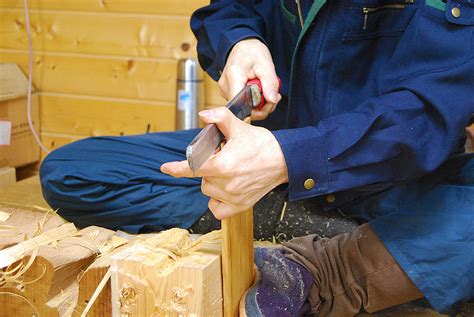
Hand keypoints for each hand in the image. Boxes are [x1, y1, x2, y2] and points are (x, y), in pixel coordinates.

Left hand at [161, 107, 287, 219]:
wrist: (284, 161)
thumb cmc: (262, 144)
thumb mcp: (240, 127)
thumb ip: (220, 118)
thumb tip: (203, 115)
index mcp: (223, 165)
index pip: (193, 168)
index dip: (176, 168)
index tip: (165, 168)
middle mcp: (226, 184)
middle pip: (202, 178)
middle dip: (209, 168)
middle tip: (224, 159)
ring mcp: (233, 197)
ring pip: (209, 191)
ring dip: (213, 182)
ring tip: (229, 172)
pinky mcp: (240, 206)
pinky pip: (217, 209)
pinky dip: (217, 201)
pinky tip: (225, 190)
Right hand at [219, 38, 281, 120]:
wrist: (243, 47)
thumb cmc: (252, 52)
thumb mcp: (266, 65)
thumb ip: (270, 84)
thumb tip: (272, 100)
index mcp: (233, 76)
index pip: (240, 104)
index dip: (256, 108)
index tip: (270, 102)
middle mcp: (225, 86)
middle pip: (242, 108)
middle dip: (260, 108)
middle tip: (274, 96)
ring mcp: (224, 90)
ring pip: (242, 108)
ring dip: (257, 105)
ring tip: (267, 92)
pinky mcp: (227, 93)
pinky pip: (241, 104)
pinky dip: (252, 102)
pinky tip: (259, 93)